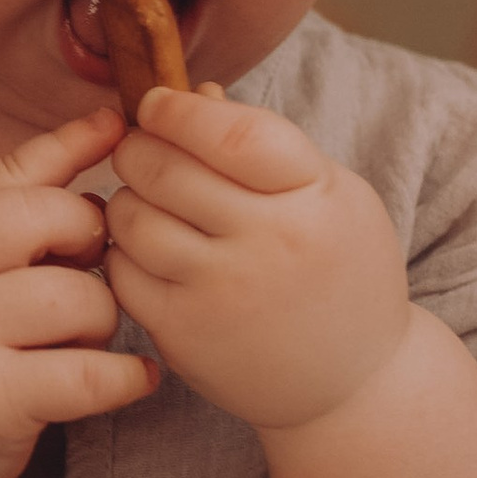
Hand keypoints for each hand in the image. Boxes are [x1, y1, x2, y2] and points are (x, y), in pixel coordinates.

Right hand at [0, 111, 155, 477]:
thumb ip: (0, 210)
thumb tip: (96, 131)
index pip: (6, 177)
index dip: (68, 146)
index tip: (115, 129)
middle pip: (46, 218)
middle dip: (90, 237)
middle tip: (89, 269)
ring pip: (80, 300)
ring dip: (104, 320)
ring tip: (87, 339)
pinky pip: (91, 376)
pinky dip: (128, 378)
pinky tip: (132, 379)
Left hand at [104, 86, 410, 431]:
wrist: (354, 383)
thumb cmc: (339, 272)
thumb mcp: (331, 196)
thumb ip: (264, 144)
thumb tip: (192, 94)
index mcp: (315, 197)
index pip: (231, 133)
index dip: (179, 110)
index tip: (158, 103)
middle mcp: (270, 244)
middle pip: (168, 169)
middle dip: (139, 147)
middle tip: (140, 149)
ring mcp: (224, 293)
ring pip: (134, 218)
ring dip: (126, 198)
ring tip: (146, 199)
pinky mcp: (185, 334)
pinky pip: (123, 272)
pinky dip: (122, 250)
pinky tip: (145, 248)